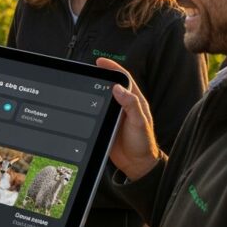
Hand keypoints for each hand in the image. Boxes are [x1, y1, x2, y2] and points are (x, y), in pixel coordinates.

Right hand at [96, 58, 159, 180]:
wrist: (137, 164)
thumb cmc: (143, 144)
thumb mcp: (139, 122)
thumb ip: (130, 105)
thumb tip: (118, 88)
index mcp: (135, 101)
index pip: (124, 79)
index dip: (112, 68)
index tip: (100, 62)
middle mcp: (125, 106)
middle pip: (112, 85)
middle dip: (101, 75)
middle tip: (89, 70)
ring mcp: (116, 114)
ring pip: (103, 97)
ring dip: (95, 88)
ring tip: (85, 82)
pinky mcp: (107, 123)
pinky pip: (98, 110)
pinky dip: (91, 103)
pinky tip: (83, 102)